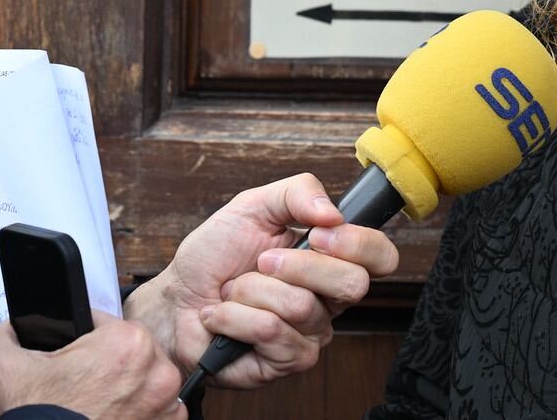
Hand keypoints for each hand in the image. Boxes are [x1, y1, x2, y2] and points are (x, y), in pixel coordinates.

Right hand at [0, 318, 182, 418]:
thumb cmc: (36, 419)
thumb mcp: (4, 369)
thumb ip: (6, 335)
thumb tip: (11, 329)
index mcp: (127, 343)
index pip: (105, 323)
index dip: (83, 338)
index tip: (74, 356)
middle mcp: (158, 373)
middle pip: (130, 352)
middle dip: (107, 364)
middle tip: (80, 383)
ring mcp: (167, 407)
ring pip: (146, 381)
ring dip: (126, 388)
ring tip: (94, 402)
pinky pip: (156, 412)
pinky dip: (136, 414)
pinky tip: (109, 417)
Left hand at [126, 172, 399, 388]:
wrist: (175, 297)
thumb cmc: (215, 254)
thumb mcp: (253, 205)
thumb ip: (298, 193)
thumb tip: (333, 212)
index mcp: (331, 260)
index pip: (381, 257)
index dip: (359, 244)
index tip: (320, 233)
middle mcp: (328, 300)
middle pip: (352, 285)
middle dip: (297, 265)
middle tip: (262, 260)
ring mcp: (310, 335)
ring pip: (301, 306)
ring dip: (251, 289)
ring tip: (233, 290)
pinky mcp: (284, 362)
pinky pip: (271, 332)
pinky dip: (235, 316)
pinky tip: (223, 316)